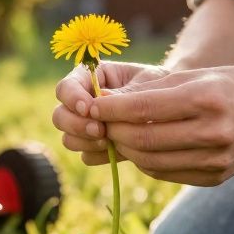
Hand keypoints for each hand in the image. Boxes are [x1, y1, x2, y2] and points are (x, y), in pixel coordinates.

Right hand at [53, 61, 168, 159]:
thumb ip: (123, 93)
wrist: (174, 108)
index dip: (72, 98)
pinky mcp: (96, 147)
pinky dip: (99, 155)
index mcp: (90, 78)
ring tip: (110, 142)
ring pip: (68, 139)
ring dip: (86, 143)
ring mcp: (87, 126)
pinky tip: (118, 151)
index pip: (66, 87)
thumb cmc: (160, 85)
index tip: (88, 108)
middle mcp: (82, 102)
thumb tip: (98, 102)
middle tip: (100, 131)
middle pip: (59, 116)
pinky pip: (86, 156)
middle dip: (76, 125)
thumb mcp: (146, 82)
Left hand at [86, 67, 233, 185]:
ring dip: (126, 149)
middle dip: (113, 131)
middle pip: (143, 139)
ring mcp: (216, 159)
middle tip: (99, 123)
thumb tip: (105, 101)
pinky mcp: (215, 177)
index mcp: (206, 99)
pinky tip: (142, 148)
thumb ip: (152, 90)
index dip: (110, 109)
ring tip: (118, 135)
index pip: (143, 108)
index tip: (91, 104)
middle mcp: (213, 132)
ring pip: (150, 161)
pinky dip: (146, 161)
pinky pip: (166, 173)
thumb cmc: (230, 85)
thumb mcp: (195, 76)